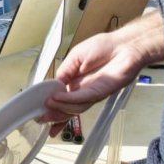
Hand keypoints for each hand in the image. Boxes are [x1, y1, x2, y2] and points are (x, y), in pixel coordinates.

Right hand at [41, 9, 163, 135]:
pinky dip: (69, 99)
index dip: (52, 106)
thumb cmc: (104, 47)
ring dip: (59, 107)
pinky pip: (83, 98)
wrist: (124, 45)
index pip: (62, 98)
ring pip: (74, 106)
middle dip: (54, 115)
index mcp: (76, 83)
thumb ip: (65, 71)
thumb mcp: (75, 56)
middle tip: (41, 119)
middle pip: (68, 108)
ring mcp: (93, 93)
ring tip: (47, 105)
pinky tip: (58, 97)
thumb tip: (53, 84)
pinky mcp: (102, 92)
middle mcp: (84, 91)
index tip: (40, 110)